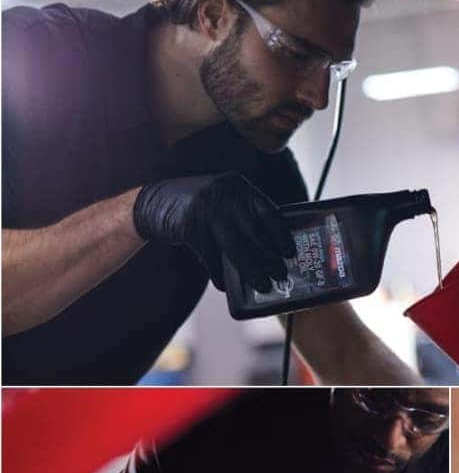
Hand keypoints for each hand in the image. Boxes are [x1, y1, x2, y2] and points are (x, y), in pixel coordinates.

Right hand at [133, 172, 294, 292]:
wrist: (155, 199)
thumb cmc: (201, 206)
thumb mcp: (224, 201)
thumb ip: (245, 216)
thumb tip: (272, 250)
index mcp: (238, 187)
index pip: (268, 212)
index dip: (280, 234)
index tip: (289, 252)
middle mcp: (224, 195)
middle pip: (253, 233)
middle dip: (269, 258)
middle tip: (280, 275)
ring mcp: (205, 209)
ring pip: (234, 247)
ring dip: (251, 270)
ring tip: (262, 285)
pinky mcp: (189, 225)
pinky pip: (210, 256)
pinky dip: (218, 273)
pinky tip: (225, 285)